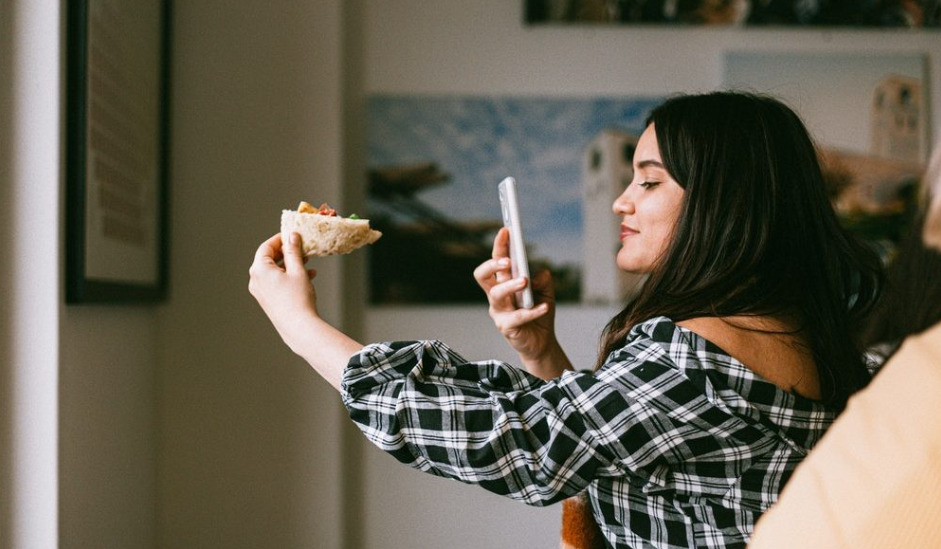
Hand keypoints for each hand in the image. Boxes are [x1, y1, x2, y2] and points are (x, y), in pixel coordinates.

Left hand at [248, 232, 318, 351]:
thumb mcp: (297, 270)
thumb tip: (291, 236)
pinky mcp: (267, 300)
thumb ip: (293, 251)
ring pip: (274, 271)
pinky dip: (288, 276)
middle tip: (301, 247)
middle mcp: (256, 280)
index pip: (266, 247)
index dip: (280, 239)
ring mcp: (260, 291)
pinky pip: (276, 282)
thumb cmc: (298, 298)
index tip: (292, 235)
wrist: (298, 327)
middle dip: (286, 252)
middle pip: (269, 258)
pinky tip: (307, 276)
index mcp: (260, 269)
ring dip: (290, 264)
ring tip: (307, 261)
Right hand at [474, 228, 570, 377]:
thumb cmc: (538, 312)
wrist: (541, 342)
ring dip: (510, 285)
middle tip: (507, 260)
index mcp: (503, 282)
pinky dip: (532, 310)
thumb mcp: (546, 291)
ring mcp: (499, 312)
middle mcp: (496, 296)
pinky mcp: (506, 327)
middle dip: (492, 264)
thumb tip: (537, 274)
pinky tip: (544, 306)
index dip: (499, 245)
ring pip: (496, 295)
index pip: (496, 261)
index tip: (506, 230)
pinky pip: (516, 317)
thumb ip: (543, 279)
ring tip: (524, 281)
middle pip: (483, 276)